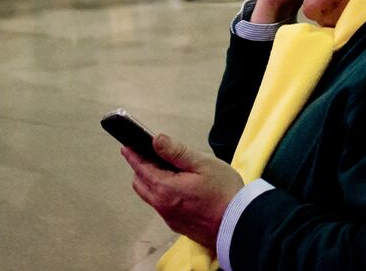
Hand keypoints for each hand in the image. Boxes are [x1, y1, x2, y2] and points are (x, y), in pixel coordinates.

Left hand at [123, 135, 243, 249]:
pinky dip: (161, 192)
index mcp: (165, 188)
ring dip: (150, 181)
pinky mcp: (178, 224)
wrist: (239, 224)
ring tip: (164, 167)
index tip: (126, 145)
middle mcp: (162, 205)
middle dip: (140, 167)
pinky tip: (176, 185)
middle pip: (141, 184)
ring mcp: (169, 217)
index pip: (141, 168)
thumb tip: (156, 140)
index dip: (133, 155)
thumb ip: (177, 152)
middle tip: (148, 153)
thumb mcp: (203, 163)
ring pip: (150, 196)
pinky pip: (161, 205)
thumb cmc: (224, 191)